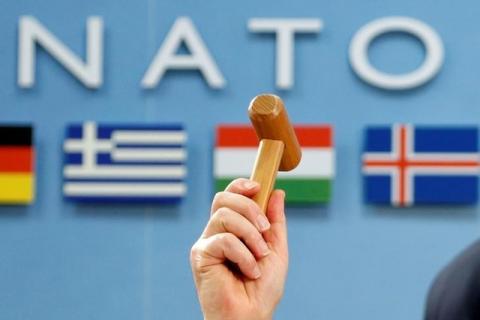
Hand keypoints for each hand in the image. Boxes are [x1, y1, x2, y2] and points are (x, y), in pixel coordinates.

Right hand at [190, 178, 288, 319]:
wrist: (251, 317)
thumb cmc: (261, 289)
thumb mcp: (275, 249)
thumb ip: (275, 222)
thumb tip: (277, 192)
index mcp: (231, 229)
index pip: (228, 196)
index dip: (240, 186)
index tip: (257, 187)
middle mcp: (215, 233)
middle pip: (223, 198)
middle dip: (248, 207)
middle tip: (264, 229)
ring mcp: (206, 243)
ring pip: (223, 215)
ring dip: (249, 233)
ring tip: (259, 256)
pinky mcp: (200, 256)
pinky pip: (223, 239)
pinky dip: (243, 254)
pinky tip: (249, 271)